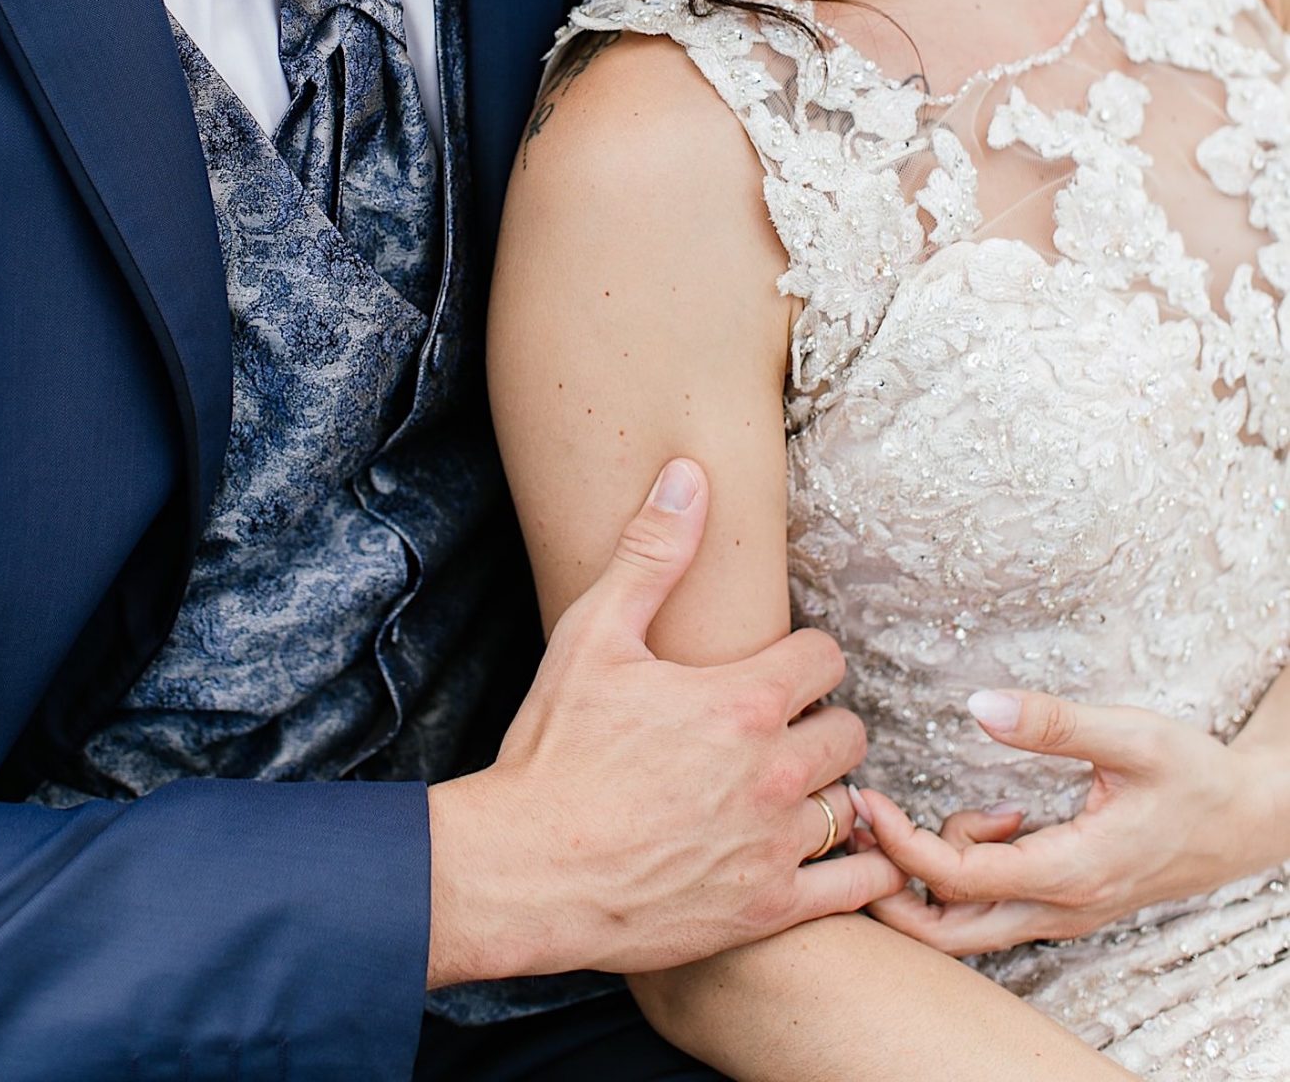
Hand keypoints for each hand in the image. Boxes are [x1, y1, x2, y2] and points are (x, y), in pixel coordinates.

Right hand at [427, 459, 902, 986]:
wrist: (524, 871)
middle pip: (849, 731)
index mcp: (742, 700)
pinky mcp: (767, 908)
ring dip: (826, 792)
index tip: (780, 671)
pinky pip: (856, 885)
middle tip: (780, 731)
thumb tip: (687, 476)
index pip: (825, 659)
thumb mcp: (593, 636)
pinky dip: (861, 868)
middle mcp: (772, 771)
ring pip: (850, 804)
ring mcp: (773, 845)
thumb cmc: (553, 750)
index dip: (803, 659)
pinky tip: (842, 855)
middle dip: (820, 723)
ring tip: (789, 792)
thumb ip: (651, 554)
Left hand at [856, 688, 1264, 955]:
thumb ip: (1054, 723)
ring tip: (972, 805)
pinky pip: (995, 907)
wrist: (1247, 820)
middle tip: (861, 824)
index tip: (866, 797)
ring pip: (968, 925)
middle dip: (890, 888)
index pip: (956, 880)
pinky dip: (973, 868)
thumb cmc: (1195, 775)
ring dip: (938, 872)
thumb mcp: (1131, 736)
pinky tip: (1000, 816)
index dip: (899, 843)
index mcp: (1069, 872)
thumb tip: (980, 704)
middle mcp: (1060, 908)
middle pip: (947, 934)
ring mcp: (1064, 914)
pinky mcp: (1066, 904)